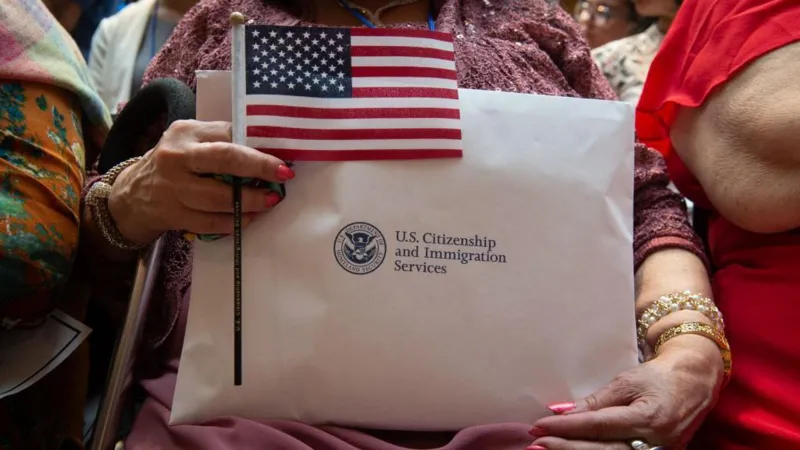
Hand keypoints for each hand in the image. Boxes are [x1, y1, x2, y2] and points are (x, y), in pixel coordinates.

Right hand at [108, 120, 293, 244]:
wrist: (131, 196)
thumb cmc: (173, 164)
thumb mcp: (189, 142)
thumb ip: (220, 140)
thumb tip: (267, 147)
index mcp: (185, 133)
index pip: (227, 133)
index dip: (258, 145)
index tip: (282, 155)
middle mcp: (176, 157)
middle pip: (225, 159)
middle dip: (259, 168)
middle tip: (284, 175)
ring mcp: (173, 188)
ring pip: (219, 196)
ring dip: (251, 201)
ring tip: (270, 201)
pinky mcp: (173, 215)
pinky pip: (210, 222)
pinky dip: (233, 222)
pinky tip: (249, 218)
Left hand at [528, 334, 724, 449]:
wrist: (697, 381)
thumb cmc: (661, 376)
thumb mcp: (627, 381)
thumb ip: (596, 401)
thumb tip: (563, 411)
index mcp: (649, 417)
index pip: (598, 426)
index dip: (567, 427)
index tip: (541, 424)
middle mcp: (656, 442)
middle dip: (565, 447)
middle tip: (537, 441)